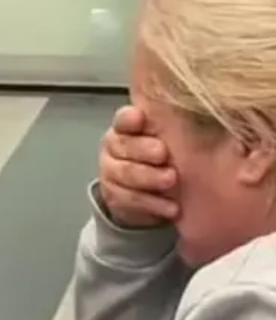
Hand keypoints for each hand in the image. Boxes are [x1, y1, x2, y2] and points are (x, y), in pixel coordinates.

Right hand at [98, 105, 179, 227]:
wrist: (151, 193)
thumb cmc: (166, 158)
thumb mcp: (174, 139)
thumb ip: (179, 127)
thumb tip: (208, 113)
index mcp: (128, 127)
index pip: (123, 119)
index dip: (130, 118)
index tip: (141, 118)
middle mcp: (115, 147)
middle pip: (122, 145)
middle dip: (143, 150)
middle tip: (163, 153)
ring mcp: (111, 173)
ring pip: (124, 173)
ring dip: (148, 177)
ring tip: (171, 179)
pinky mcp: (114, 197)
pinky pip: (128, 199)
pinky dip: (151, 203)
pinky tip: (171, 206)